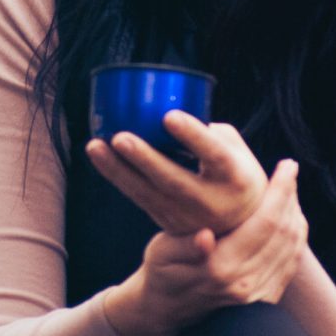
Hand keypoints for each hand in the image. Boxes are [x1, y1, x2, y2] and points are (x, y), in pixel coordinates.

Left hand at [84, 111, 267, 236]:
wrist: (240, 225)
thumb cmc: (236, 172)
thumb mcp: (236, 150)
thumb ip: (208, 130)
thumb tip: (169, 110)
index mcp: (236, 177)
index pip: (214, 155)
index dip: (193, 136)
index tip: (169, 116)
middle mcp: (212, 201)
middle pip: (173, 181)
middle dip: (144, 159)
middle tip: (120, 137)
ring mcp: (187, 217)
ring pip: (147, 193)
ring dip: (117, 170)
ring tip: (95, 146)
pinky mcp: (167, 222)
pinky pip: (138, 198)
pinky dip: (117, 177)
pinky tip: (100, 156)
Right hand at [101, 160, 308, 335]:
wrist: (167, 309)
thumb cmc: (162, 271)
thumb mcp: (162, 253)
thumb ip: (184, 246)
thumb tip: (204, 237)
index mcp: (220, 269)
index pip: (264, 223)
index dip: (280, 192)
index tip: (287, 166)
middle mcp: (244, 284)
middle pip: (284, 233)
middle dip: (291, 197)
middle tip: (290, 170)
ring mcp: (257, 295)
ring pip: (292, 247)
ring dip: (295, 214)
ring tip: (290, 189)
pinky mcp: (265, 300)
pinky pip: (291, 263)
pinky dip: (296, 236)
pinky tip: (291, 217)